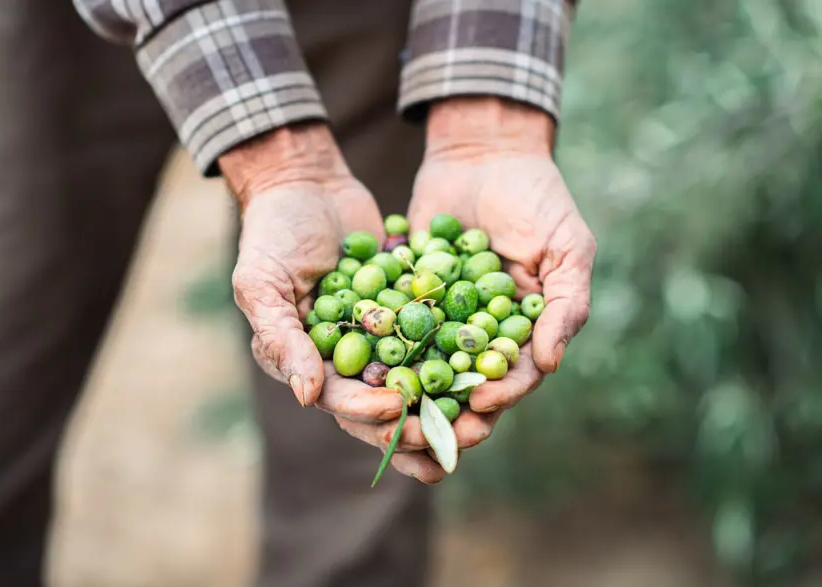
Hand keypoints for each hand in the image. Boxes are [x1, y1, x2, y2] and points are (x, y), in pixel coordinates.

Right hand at [222, 123, 489, 482]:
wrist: (307, 184)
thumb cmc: (272, 233)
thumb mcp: (262, 283)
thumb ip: (281, 337)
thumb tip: (306, 396)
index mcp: (306, 363)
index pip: (341, 400)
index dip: (371, 409)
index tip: (401, 404)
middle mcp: (346, 359)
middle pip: (386, 406)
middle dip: (421, 426)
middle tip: (458, 435)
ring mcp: (380, 336)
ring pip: (418, 381)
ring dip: (449, 403)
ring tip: (485, 416)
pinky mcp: (408, 311)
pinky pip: (436, 338)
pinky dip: (461, 354)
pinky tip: (494, 363)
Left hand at [408, 97, 596, 415]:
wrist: (484, 152)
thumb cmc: (538, 199)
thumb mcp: (568, 247)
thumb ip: (565, 305)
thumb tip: (550, 365)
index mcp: (522, 330)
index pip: (513, 375)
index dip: (500, 394)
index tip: (479, 403)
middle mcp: (479, 331)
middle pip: (465, 381)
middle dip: (449, 410)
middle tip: (430, 429)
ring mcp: (440, 315)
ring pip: (423, 363)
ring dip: (409, 390)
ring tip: (389, 409)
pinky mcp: (404, 293)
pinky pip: (391, 324)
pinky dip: (377, 343)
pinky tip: (359, 360)